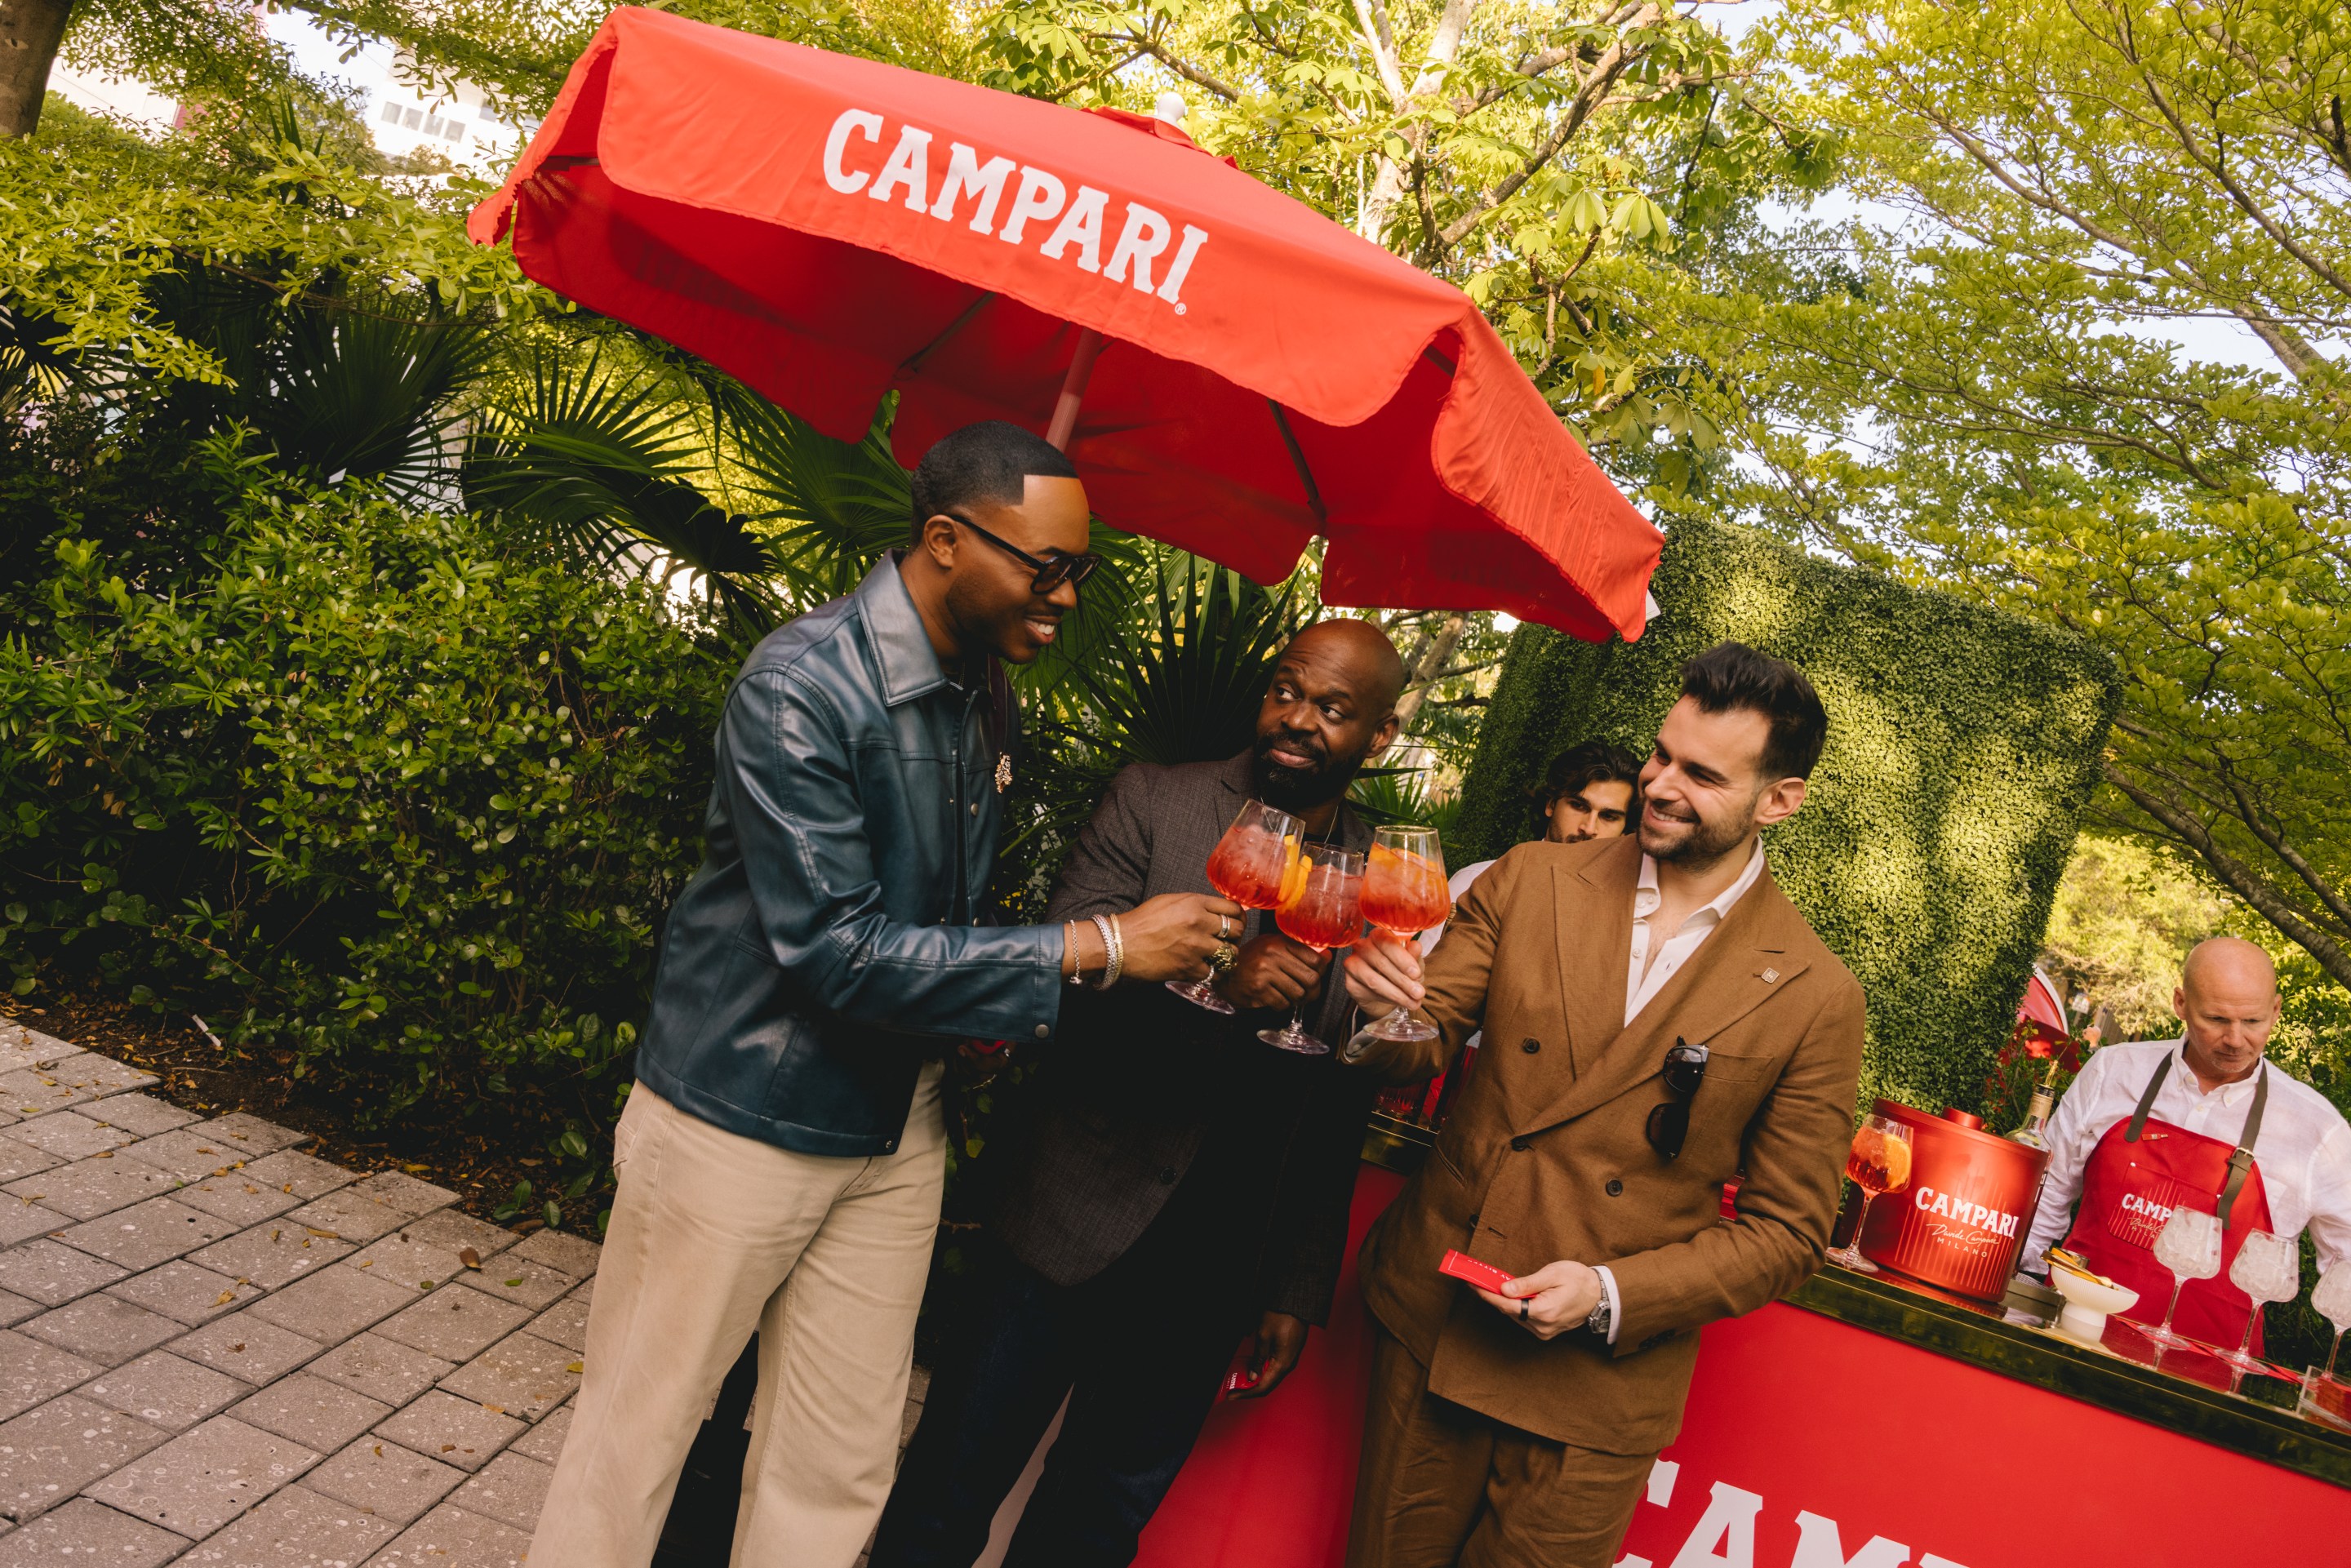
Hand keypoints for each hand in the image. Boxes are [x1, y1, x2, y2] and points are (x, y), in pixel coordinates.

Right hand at [1114, 892, 1245, 983]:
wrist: (1121, 943)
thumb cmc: (1143, 921)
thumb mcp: (1171, 901)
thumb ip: (1196, 904)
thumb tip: (1217, 910)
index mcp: (1195, 903)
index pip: (1233, 909)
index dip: (1239, 916)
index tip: (1237, 922)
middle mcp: (1199, 923)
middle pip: (1236, 930)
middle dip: (1236, 936)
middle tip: (1229, 940)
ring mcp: (1196, 947)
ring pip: (1230, 953)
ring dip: (1226, 956)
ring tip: (1219, 956)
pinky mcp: (1189, 967)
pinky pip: (1215, 973)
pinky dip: (1213, 973)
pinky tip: (1207, 969)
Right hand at [1216, 934, 1328, 1010]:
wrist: (1223, 972)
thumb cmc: (1251, 959)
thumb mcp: (1274, 947)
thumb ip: (1299, 952)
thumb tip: (1327, 957)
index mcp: (1280, 942)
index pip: (1315, 959)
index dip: (1321, 971)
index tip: (1316, 975)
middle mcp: (1273, 955)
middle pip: (1310, 978)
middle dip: (1313, 990)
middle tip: (1309, 993)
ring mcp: (1265, 972)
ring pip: (1298, 993)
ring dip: (1298, 999)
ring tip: (1292, 996)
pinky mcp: (1258, 989)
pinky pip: (1283, 1003)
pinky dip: (1283, 1004)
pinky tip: (1277, 998)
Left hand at [1227, 1311, 1307, 1399]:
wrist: (1297, 1302)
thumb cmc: (1281, 1316)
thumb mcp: (1263, 1337)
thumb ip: (1258, 1359)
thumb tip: (1253, 1376)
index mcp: (1283, 1364)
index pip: (1262, 1387)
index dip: (1246, 1394)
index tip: (1232, 1395)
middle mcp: (1289, 1364)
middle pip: (1268, 1384)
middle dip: (1250, 1390)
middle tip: (1234, 1390)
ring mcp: (1291, 1358)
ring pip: (1272, 1377)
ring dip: (1256, 1380)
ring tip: (1241, 1380)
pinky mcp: (1290, 1352)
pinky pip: (1276, 1368)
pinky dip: (1263, 1371)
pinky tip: (1253, 1368)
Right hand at [1344, 928, 1424, 1013]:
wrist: (1386, 991)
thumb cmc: (1399, 970)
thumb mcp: (1411, 962)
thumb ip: (1413, 955)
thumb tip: (1416, 946)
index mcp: (1378, 936)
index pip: (1387, 943)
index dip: (1402, 959)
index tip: (1416, 973)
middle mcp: (1362, 946)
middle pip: (1380, 962)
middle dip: (1402, 980)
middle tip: (1418, 993)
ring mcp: (1352, 963)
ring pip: (1373, 980)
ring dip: (1396, 993)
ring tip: (1412, 1002)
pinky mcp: (1349, 982)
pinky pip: (1368, 992)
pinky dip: (1386, 999)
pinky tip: (1398, 1002)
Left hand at [1474, 1259, 1601, 1341]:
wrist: (1600, 1294)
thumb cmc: (1578, 1280)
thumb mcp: (1553, 1274)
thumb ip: (1527, 1283)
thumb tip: (1504, 1289)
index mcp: (1544, 1311)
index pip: (1507, 1306)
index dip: (1488, 1295)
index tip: (1473, 1284)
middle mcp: (1543, 1326)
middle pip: (1509, 1312)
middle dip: (1493, 1296)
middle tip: (1479, 1280)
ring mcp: (1545, 1332)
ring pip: (1515, 1317)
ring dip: (1504, 1302)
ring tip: (1492, 1286)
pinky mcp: (1546, 1332)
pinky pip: (1524, 1320)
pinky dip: (1515, 1308)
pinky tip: (1511, 1296)